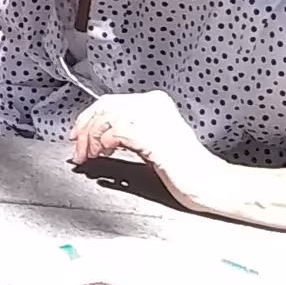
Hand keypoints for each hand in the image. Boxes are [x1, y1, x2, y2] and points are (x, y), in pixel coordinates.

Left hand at [71, 90, 235, 215]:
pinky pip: (115, 131)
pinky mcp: (152, 135)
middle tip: (78, 149)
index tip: (78, 134)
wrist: (207, 183)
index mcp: (155, 103)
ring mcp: (153, 118)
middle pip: (105, 106)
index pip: (111, 102)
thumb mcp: (150, 144)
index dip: (89, 117)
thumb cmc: (184, 169)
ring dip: (91, 138)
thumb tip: (95, 138)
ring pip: (107, 117)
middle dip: (86, 128)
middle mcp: (153, 105)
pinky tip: (102, 154)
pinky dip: (103, 143)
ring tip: (88, 156)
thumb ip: (127, 134)